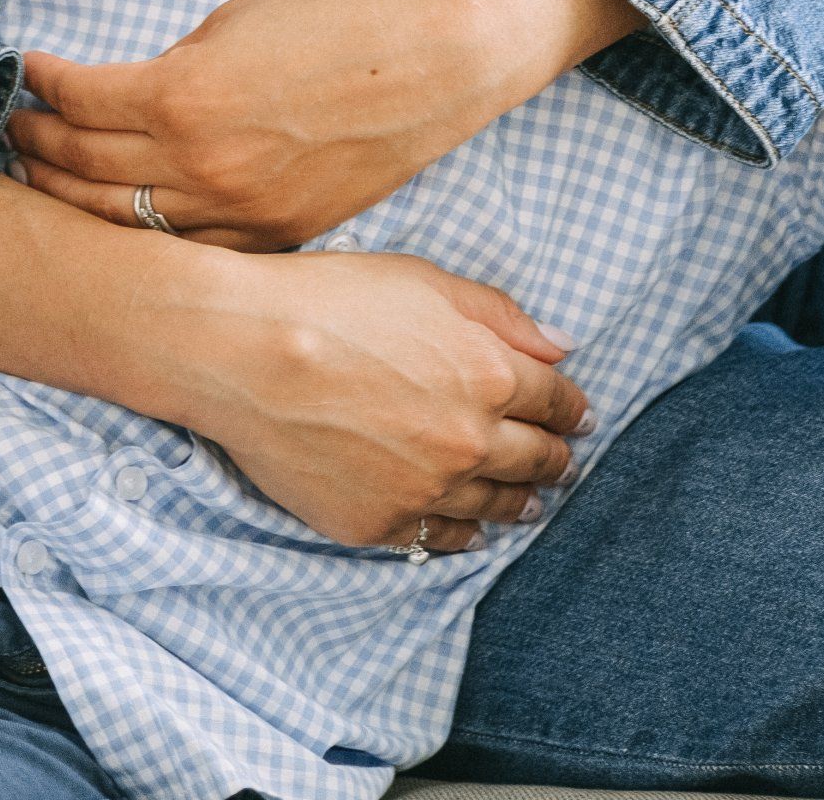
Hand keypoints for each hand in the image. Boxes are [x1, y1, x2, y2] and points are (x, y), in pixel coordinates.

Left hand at [9, 0, 637, 247]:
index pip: (78, 101)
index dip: (40, 83)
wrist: (434, 62)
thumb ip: (173, 69)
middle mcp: (201, 166)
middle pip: (84, 169)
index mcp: (183, 96)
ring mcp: (238, 213)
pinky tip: (121, 220)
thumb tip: (132, 100)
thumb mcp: (234, 22)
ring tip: (43, 178)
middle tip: (13, 129)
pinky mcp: (275, 236)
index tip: (24, 71)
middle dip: (37, 146)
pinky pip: (189, 251)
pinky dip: (143, 236)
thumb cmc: (339, 20)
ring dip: (72, 197)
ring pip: (124, 224)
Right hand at [190, 246, 587, 549]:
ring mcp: (425, 491)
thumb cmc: (330, 299)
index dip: (572, 408)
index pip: (555, 401)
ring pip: (496, 508)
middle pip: (536, 461)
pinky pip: (439, 542)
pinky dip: (460, 535)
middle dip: (555, 459)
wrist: (245, 352)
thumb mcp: (423, 280)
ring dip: (519, 503)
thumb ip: (500, 315)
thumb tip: (561, 347)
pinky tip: (466, 529)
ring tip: (526, 503)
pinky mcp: (380, 526)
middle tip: (562, 463)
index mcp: (488, 374)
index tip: (579, 416)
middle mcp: (469, 441)